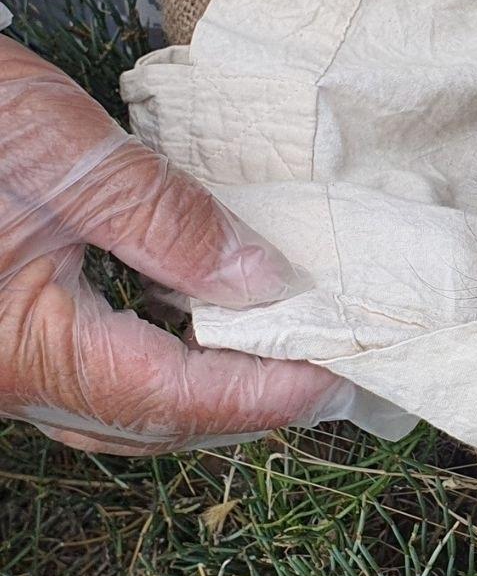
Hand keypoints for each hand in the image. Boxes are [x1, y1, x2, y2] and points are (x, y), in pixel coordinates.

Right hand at [0, 35, 350, 455]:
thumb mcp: (62, 155)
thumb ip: (166, 223)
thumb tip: (267, 284)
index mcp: (25, 350)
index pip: (177, 396)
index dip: (268, 394)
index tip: (343, 379)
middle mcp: (8, 382)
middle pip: (153, 420)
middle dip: (246, 405)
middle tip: (329, 375)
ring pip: (121, 407)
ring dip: (207, 390)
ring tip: (281, 355)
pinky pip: (93, 374)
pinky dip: (159, 361)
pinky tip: (197, 325)